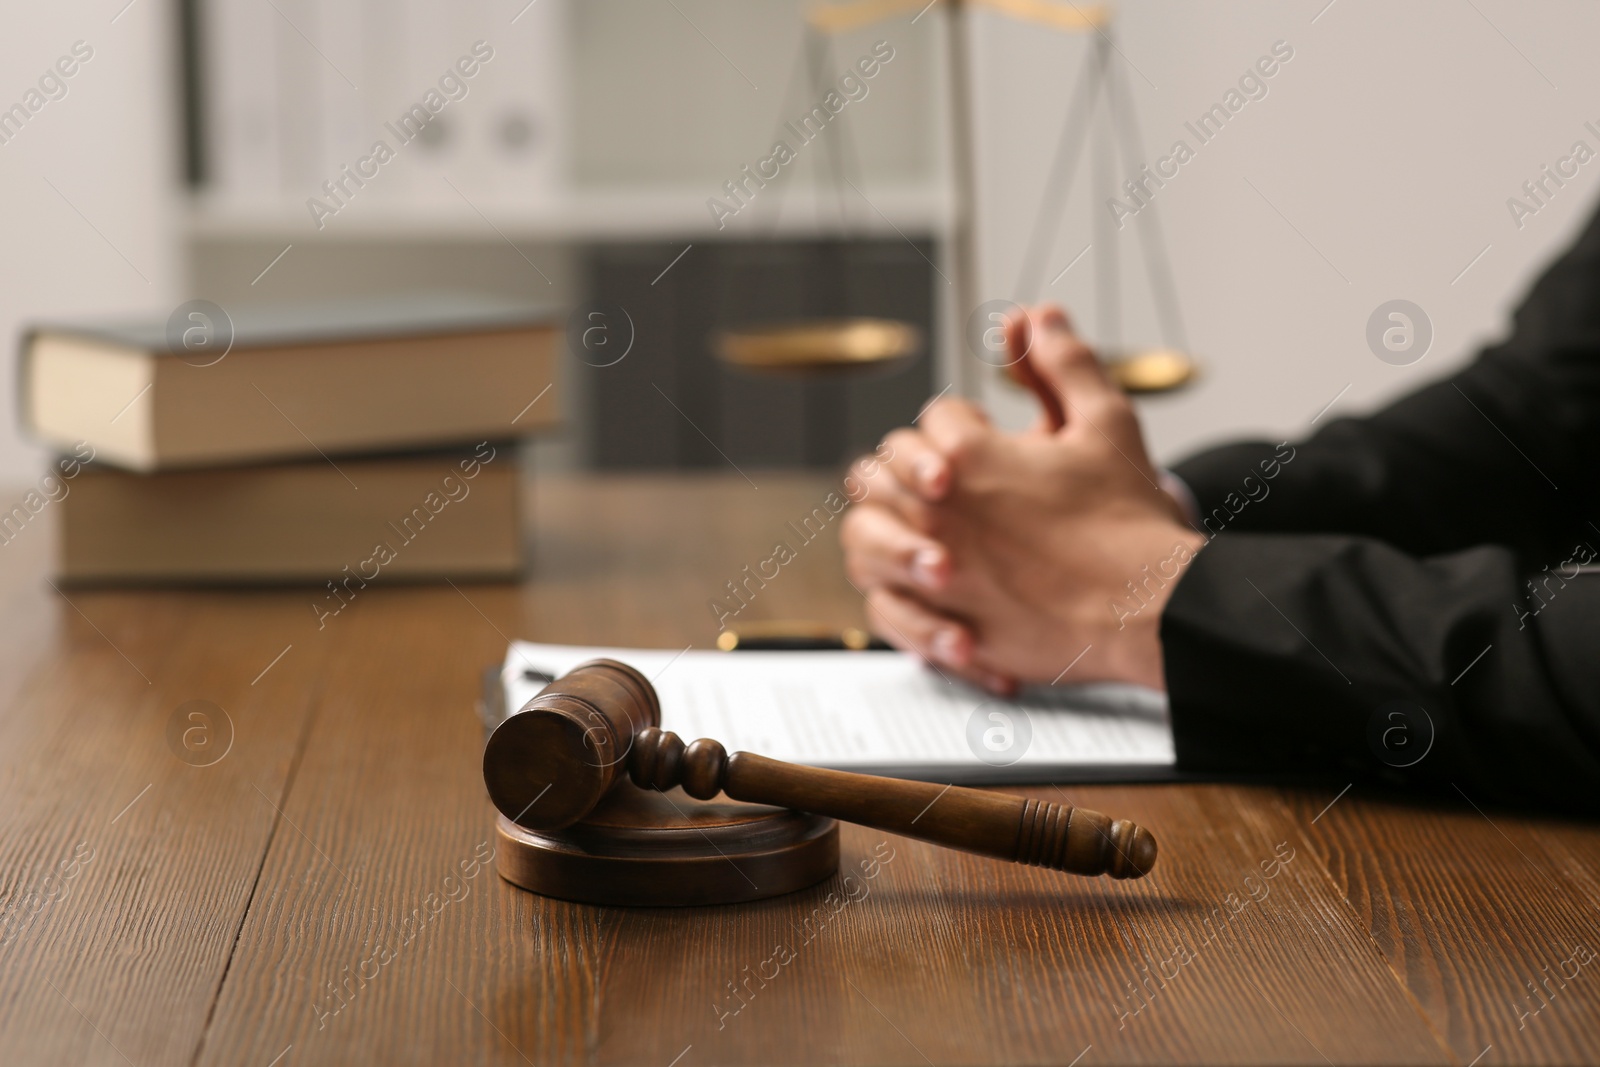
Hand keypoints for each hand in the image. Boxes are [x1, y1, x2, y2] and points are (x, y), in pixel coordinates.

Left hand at [840, 305, 1203, 691]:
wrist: (1153, 609)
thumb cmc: (1130, 520)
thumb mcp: (1105, 421)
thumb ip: (1062, 363)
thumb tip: (1034, 317)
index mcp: (969, 457)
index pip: (934, 419)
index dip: (962, 422)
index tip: (987, 438)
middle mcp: (938, 514)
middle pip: (881, 472)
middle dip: (911, 468)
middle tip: (942, 480)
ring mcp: (935, 574)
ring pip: (864, 538)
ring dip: (885, 527)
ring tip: (918, 530)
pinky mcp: (944, 626)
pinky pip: (885, 608)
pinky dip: (897, 596)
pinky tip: (926, 588)